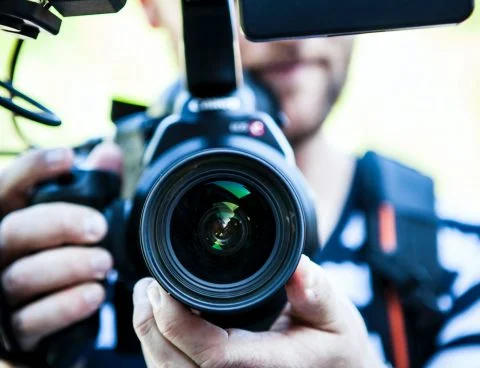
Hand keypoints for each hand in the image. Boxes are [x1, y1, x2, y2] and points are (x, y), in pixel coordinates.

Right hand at [0, 143, 121, 350]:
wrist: (50, 312)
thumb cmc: (61, 254)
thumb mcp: (75, 219)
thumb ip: (91, 187)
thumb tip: (109, 153)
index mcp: (9, 220)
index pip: (6, 187)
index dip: (31, 170)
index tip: (67, 158)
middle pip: (15, 231)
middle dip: (59, 224)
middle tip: (98, 227)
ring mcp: (2, 292)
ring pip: (23, 276)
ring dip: (69, 267)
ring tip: (103, 263)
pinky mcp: (15, 330)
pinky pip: (34, 320)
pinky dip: (66, 306)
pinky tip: (94, 294)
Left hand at [132, 255, 384, 367]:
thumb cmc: (335, 349)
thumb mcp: (336, 316)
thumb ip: (317, 292)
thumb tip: (298, 265)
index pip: (210, 354)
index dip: (175, 319)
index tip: (163, 283)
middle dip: (149, 324)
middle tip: (147, 285)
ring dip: (149, 338)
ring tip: (148, 299)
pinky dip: (160, 352)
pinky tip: (161, 325)